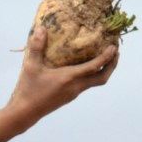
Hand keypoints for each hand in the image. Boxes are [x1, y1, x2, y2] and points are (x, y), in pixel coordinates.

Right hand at [0, 27, 118, 141]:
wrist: (25, 113)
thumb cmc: (28, 89)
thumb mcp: (31, 66)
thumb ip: (37, 47)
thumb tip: (41, 28)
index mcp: (69, 78)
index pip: (94, 67)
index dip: (106, 57)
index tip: (114, 47)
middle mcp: (76, 87)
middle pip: (102, 78)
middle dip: (112, 65)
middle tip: (116, 52)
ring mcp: (74, 93)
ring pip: (95, 82)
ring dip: (103, 70)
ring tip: (105, 57)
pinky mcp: (69, 96)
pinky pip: (86, 84)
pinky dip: (92, 74)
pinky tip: (86, 66)